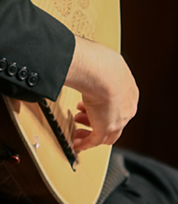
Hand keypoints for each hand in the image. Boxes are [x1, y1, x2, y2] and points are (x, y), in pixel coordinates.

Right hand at [65, 37, 138, 151]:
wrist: (103, 72)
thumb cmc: (100, 63)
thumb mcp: (99, 63)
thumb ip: (91, 66)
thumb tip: (76, 58)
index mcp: (128, 89)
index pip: (119, 105)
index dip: (102, 105)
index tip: (89, 105)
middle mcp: (127, 107)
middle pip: (115, 122)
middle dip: (96, 120)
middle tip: (81, 117)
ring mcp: (118, 119)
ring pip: (107, 134)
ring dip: (90, 132)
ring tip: (77, 130)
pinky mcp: (106, 128)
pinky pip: (95, 141)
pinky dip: (85, 144)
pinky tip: (76, 145)